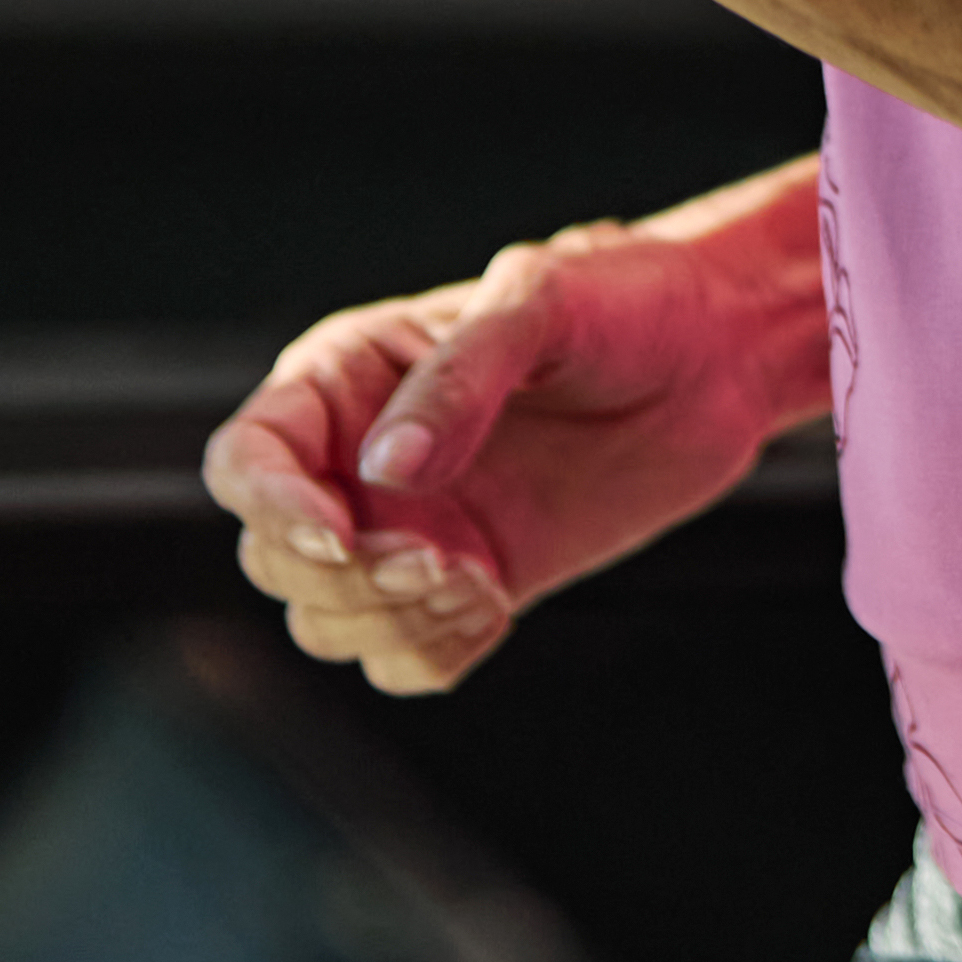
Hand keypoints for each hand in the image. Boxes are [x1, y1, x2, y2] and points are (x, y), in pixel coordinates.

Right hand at [199, 192, 831, 700]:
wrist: (715, 358)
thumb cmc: (622, 301)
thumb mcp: (539, 305)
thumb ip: (459, 381)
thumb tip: (384, 474)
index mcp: (345, 379)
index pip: (247, 462)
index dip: (271, 509)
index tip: (343, 535)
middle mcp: (357, 462)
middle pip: (274, 560)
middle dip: (344, 580)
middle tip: (442, 560)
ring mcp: (409, 530)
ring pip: (327, 623)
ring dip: (390, 623)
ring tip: (478, 580)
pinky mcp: (466, 584)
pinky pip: (404, 660)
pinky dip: (436, 652)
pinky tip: (497, 601)